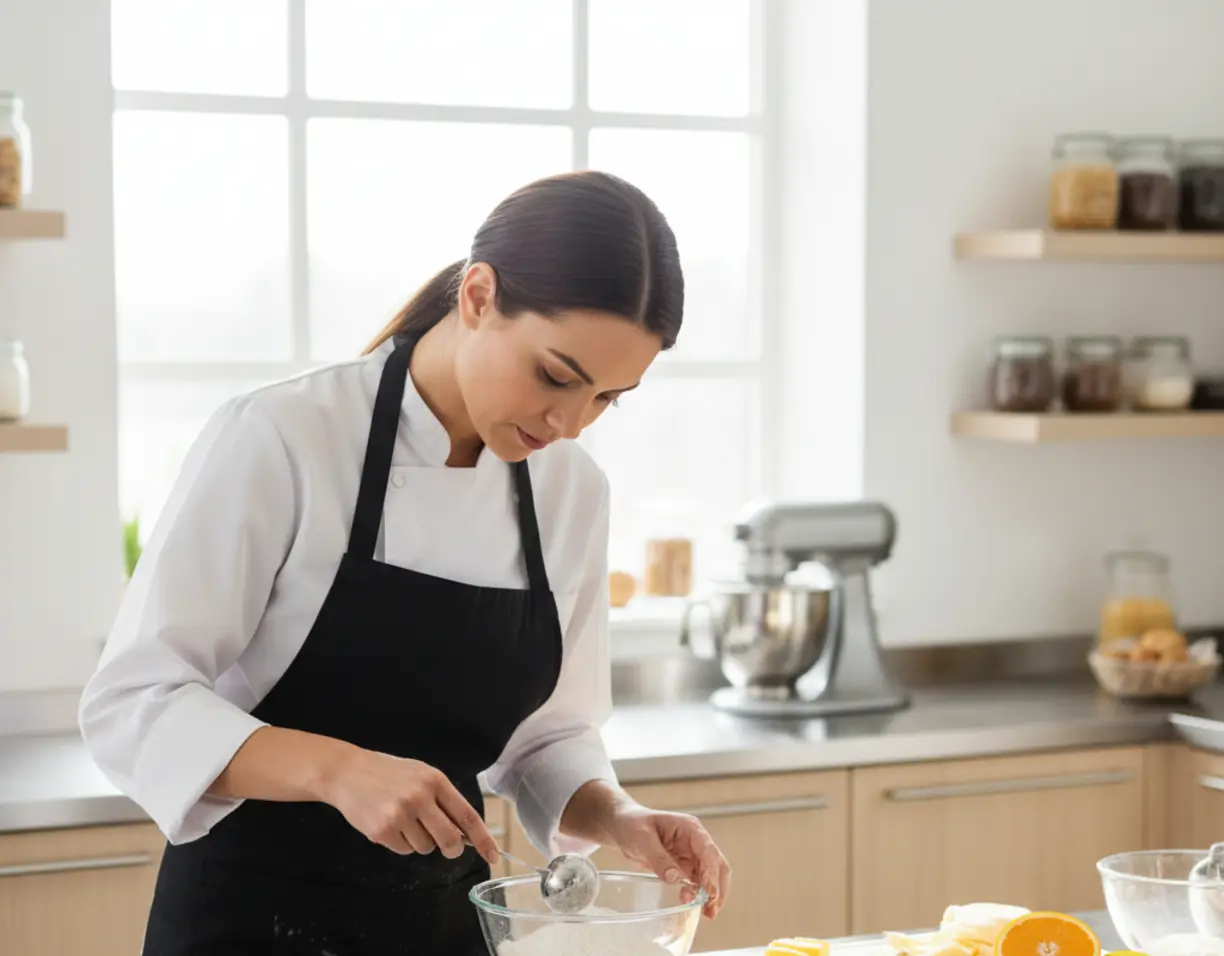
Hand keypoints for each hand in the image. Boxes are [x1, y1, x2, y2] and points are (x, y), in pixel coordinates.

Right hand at [319, 748, 499, 864]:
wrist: (348, 772)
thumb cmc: (390, 774)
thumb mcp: (421, 775)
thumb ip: (443, 800)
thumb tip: (466, 832)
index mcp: (435, 781)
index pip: (467, 816)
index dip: (483, 839)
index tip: (494, 855)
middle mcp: (419, 797)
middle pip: (450, 840)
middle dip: (452, 849)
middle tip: (449, 847)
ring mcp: (399, 815)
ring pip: (426, 847)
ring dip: (420, 841)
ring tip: (404, 819)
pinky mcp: (382, 830)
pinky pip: (404, 851)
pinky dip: (401, 843)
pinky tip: (389, 824)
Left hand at [606, 806, 730, 918]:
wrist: (624, 827)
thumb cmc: (633, 824)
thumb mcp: (642, 838)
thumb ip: (658, 857)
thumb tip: (676, 878)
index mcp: (690, 828)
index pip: (708, 851)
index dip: (712, 873)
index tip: (710, 893)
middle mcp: (695, 842)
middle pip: (716, 865)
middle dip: (717, 887)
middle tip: (711, 909)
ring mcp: (690, 855)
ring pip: (709, 877)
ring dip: (709, 894)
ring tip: (705, 913)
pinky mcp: (683, 867)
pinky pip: (695, 883)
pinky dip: (696, 895)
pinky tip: (690, 904)